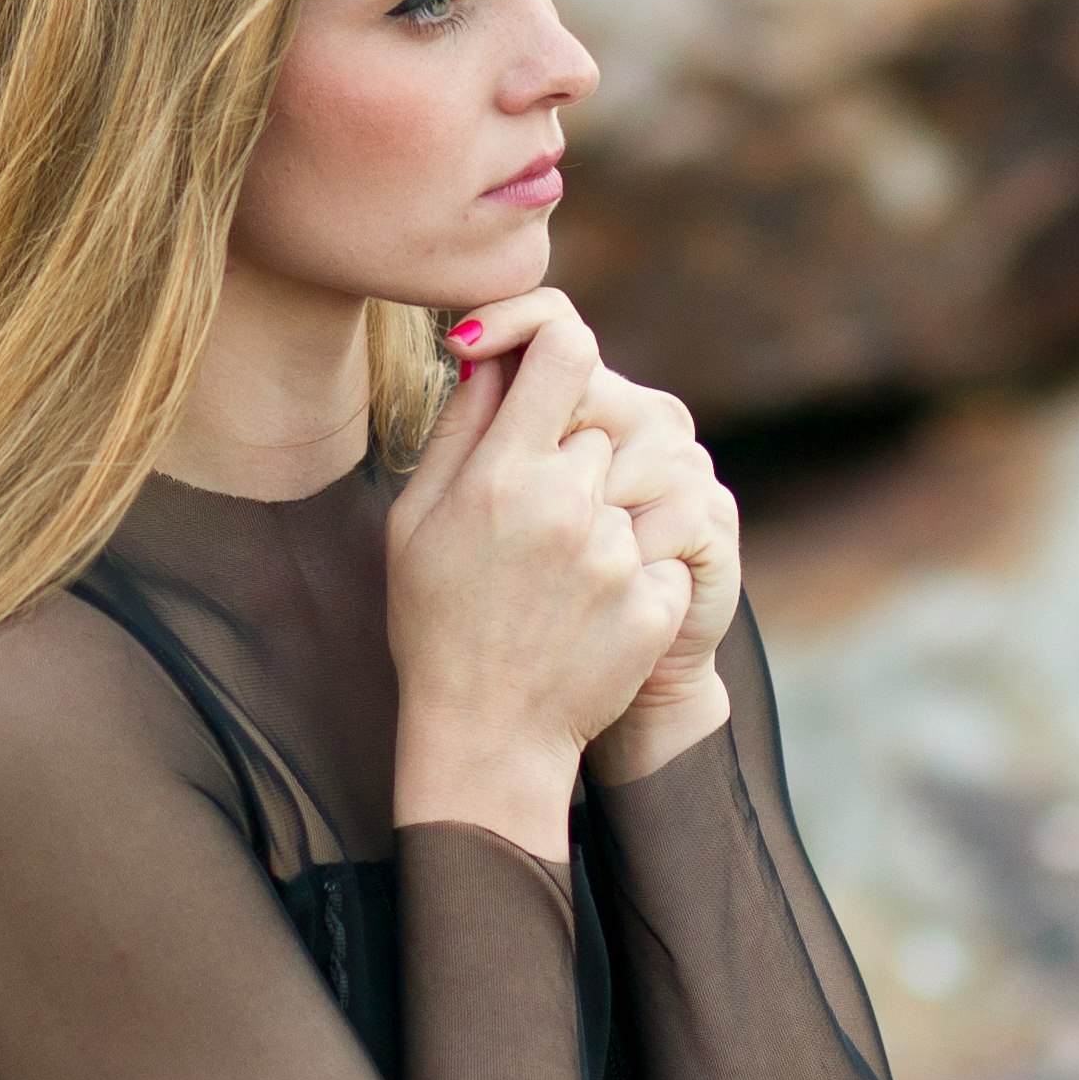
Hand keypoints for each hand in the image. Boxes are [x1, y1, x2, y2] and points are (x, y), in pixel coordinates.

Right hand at [447, 297, 742, 783]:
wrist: (486, 735)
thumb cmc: (437, 622)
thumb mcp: (416, 520)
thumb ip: (461, 427)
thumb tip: (491, 351)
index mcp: (500, 475)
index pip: (565, 349)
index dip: (560, 344)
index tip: (546, 370)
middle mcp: (565, 506)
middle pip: (601, 430)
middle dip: (574, 461)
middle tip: (535, 525)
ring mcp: (617, 557)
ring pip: (633, 493)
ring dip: (604, 522)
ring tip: (560, 580)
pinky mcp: (656, 603)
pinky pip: (661, 553)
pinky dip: (637, 576)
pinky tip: (591, 615)